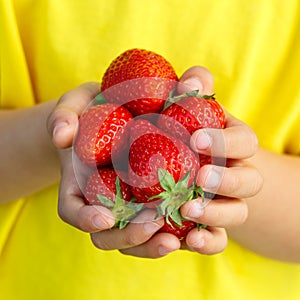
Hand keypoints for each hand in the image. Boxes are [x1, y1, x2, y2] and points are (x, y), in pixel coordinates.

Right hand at [47, 83, 173, 257]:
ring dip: (152, 243)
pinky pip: (162, 224)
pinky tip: (194, 229)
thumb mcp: (76, 104)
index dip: (85, 219)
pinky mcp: (154, 200)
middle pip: (108, 235)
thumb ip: (64, 115)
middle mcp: (103, 200)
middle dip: (129, 236)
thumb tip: (63, 137)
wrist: (120, 112)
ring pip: (135, 238)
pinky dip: (175, 231)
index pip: (73, 210)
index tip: (105, 217)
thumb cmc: (95, 110)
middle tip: (154, 224)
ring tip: (177, 238)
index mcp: (80, 183)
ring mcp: (129, 203)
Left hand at [178, 66, 262, 253]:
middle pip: (249, 182)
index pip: (245, 142)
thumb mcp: (190, 108)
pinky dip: (207, 242)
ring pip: (237, 213)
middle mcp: (237, 175)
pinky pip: (218, 240)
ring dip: (216, 214)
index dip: (226, 142)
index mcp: (234, 145)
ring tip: (189, 210)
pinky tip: (187, 240)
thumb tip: (192, 81)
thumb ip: (194, 89)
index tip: (197, 138)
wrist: (185, 165)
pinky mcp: (211, 226)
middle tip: (200, 178)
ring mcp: (226, 203)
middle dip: (227, 181)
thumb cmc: (185, 131)